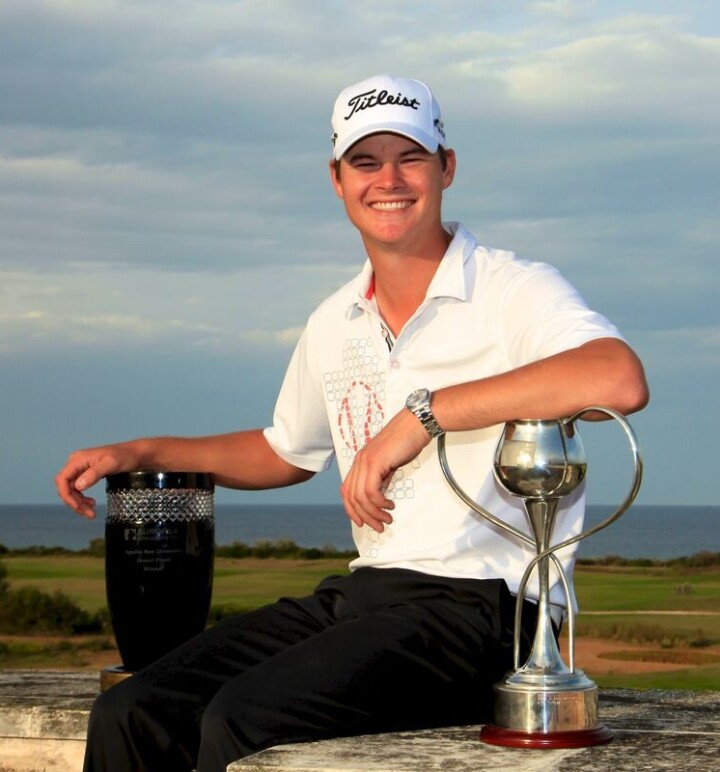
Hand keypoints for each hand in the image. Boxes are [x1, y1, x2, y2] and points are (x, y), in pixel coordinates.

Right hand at [54, 443, 140, 518]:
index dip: (66, 495)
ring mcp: (81, 468)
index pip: (62, 479)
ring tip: (91, 513)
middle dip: (74, 502)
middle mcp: (76, 463)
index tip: (77, 507)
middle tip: (89, 514)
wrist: (136, 454)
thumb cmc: (125, 457)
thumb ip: (94, 474)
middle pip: (66, 486)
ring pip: (71, 490)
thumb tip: (78, 486)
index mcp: (78, 459)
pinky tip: (91, 504)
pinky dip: (82, 498)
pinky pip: (78, 489)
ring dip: (78, 503)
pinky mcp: (87, 473)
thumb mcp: (111, 464)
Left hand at [340, 408, 430, 532]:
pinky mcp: (375, 462)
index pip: (347, 491)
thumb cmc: (406, 440)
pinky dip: (379, 503)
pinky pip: (370, 491)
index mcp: (361, 462)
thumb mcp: (390, 463)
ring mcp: (365, 461)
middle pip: (352, 498)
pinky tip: (389, 505)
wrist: (416, 424)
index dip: (352, 510)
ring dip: (374, 513)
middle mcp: (359, 462)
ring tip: (386, 519)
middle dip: (364, 517)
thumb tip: (379, 496)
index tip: (362, 522)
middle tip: (378, 527)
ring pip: (361, 497)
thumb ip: (381, 478)